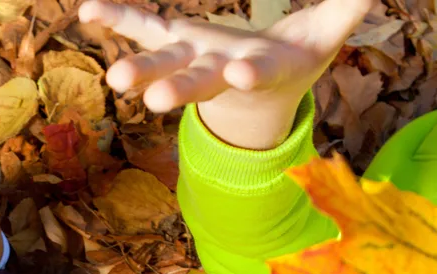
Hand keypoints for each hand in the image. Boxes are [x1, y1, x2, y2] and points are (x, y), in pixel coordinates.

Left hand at [80, 0, 369, 148]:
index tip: (242, 74)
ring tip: (114, 81)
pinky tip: (88, 10)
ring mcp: (190, 59)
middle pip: (198, 83)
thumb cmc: (296, 57)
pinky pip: (141, 29)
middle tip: (156, 101)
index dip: (250, 75)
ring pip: (163, 65)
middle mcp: (220, 72)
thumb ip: (348, 9)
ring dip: (139, 72)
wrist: (257, 90)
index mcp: (262, 73)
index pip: (256, 75)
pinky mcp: (171, 42)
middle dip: (179, 90)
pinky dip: (116, 20)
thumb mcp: (325, 36)